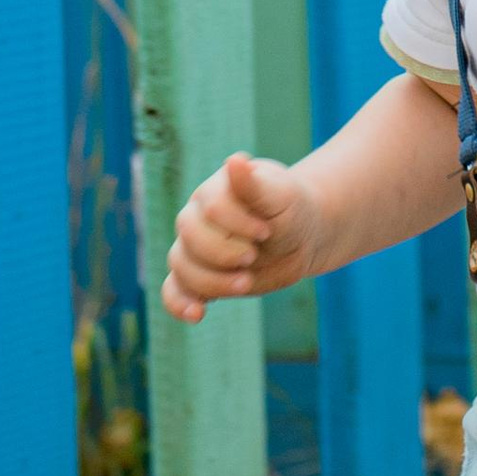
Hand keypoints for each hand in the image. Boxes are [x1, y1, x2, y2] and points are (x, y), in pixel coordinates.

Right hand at [164, 151, 314, 321]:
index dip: (237, 223)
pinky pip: (174, 290)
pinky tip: (197, 315)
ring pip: (181, 264)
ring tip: (245, 283)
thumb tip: (234, 161)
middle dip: (222, 253)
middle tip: (253, 258)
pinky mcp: (198, 277)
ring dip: (210, 280)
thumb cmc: (291, 211)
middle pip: (189, 236)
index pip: (211, 206)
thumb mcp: (282, 197)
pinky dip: (179, 304)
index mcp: (216, 189)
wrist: (302, 239)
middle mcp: (198, 217)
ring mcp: (194, 248)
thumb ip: (255, 186)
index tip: (266, 231)